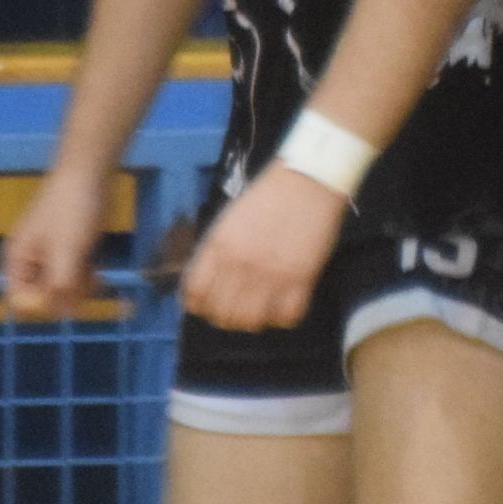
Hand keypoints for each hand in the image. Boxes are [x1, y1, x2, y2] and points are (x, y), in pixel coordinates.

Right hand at [0, 167, 104, 317]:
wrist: (91, 173)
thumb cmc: (72, 209)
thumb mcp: (65, 250)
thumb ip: (58, 284)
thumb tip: (56, 312)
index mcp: (17, 260)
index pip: (17, 301)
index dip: (39, 307)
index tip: (63, 298)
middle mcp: (31, 263)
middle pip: (42, 300)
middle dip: (64, 298)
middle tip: (84, 282)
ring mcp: (52, 259)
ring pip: (63, 292)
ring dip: (80, 290)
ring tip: (94, 273)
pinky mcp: (71, 254)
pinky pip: (76, 280)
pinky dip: (87, 279)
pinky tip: (99, 268)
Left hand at [179, 164, 346, 332]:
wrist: (307, 181)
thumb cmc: (266, 197)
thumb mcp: (228, 221)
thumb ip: (216, 253)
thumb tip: (208, 284)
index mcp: (218, 247)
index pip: (195, 294)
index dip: (198, 305)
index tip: (206, 305)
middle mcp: (240, 265)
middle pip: (222, 314)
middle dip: (225, 317)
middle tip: (234, 310)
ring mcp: (271, 275)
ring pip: (251, 322)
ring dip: (252, 321)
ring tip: (258, 310)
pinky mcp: (301, 280)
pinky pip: (286, 318)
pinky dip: (281, 318)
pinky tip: (281, 306)